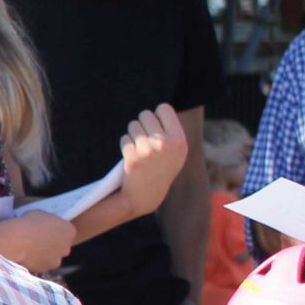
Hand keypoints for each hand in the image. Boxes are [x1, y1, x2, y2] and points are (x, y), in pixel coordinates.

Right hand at [0, 210, 75, 274]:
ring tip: (31, 249)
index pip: (66, 230)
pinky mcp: (46, 269)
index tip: (46, 228)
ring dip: (45, 254)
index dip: (56, 229)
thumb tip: (44, 225)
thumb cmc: (29, 223)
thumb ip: (47, 221)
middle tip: (39, 239)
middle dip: (53, 243)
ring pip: (52, 256)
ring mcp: (57, 260)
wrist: (18, 241)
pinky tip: (26, 256)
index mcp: (69, 230)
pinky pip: (42, 264)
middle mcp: (67, 247)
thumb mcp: (40, 214)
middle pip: (62, 245)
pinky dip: (37, 261)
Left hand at [117, 104, 187, 218]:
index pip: (164, 108)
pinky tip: (131, 157)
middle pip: (146, 114)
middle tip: (144, 138)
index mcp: (179, 141)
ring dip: (133, 134)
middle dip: (142, 124)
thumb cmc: (161, 169)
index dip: (156, 115)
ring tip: (139, 149)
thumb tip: (161, 108)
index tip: (155, 126)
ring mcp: (149, 151)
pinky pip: (124, 138)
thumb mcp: (176, 153)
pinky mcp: (132, 158)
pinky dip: (125, 145)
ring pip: (133, 125)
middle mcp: (166, 144)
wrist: (146, 196)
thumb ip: (172, 131)